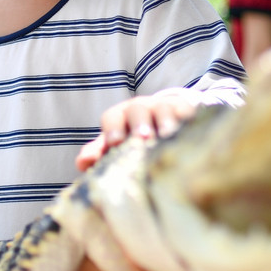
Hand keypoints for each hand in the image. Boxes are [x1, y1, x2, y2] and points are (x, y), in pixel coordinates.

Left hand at [75, 88, 208, 170]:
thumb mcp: (116, 145)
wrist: (165, 122)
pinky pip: (186, 112)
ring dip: (164, 122)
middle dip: (138, 124)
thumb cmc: (133, 139)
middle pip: (136, 110)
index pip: (112, 117)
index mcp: (119, 116)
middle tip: (142, 138)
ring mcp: (163, 107)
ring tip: (166, 136)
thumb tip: (83, 163)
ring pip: (162, 110)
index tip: (114, 142)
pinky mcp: (184, 110)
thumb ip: (99, 153)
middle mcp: (140, 108)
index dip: (112, 129)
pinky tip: (188, 133)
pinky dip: (186, 120)